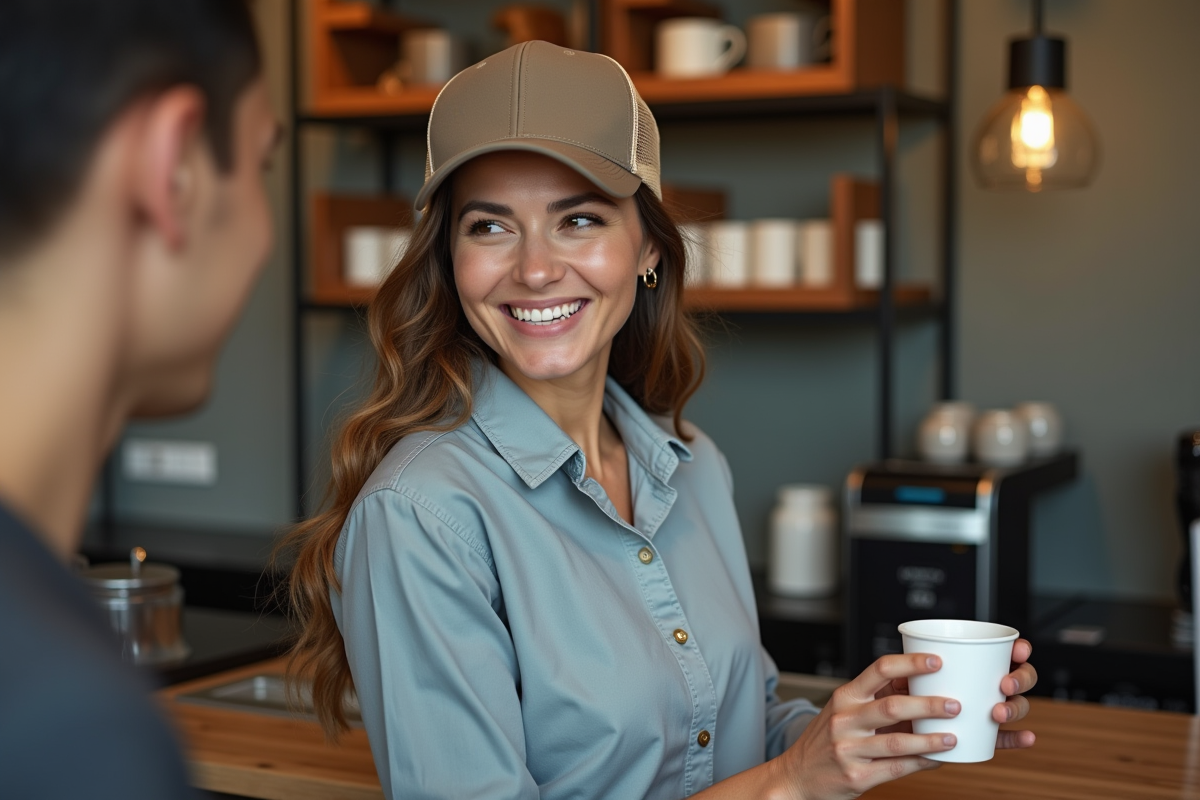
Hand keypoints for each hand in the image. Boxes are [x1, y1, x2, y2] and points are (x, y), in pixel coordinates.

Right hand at [771, 653, 957, 799]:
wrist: (797, 775)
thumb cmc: (826, 739)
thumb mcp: (843, 711)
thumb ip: (877, 698)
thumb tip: (922, 685)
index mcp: (844, 697)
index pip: (879, 670)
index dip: (910, 663)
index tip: (936, 661)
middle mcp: (844, 720)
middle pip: (893, 706)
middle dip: (929, 705)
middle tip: (955, 704)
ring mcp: (849, 749)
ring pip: (898, 741)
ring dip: (930, 739)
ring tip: (952, 737)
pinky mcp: (856, 776)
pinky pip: (897, 768)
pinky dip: (921, 763)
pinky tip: (937, 759)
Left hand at [874, 638, 1037, 749]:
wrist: (896, 726)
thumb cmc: (904, 689)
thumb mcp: (906, 671)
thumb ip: (916, 662)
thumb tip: (920, 652)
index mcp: (974, 662)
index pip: (1006, 651)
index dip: (1020, 649)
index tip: (1018, 649)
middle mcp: (988, 683)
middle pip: (1019, 677)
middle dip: (1020, 678)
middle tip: (1003, 684)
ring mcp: (990, 708)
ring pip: (1016, 705)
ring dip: (1015, 708)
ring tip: (998, 713)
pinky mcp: (985, 734)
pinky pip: (1005, 737)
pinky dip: (1017, 738)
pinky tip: (1027, 738)